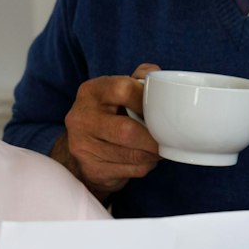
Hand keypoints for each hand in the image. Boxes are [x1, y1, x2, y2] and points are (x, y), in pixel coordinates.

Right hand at [50, 64, 161, 197]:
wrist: (83, 149)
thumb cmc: (109, 115)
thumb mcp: (117, 92)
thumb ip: (139, 79)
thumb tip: (157, 78)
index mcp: (91, 91)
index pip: (123, 89)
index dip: (147, 101)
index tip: (159, 110)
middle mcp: (81, 117)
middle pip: (127, 130)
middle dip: (153, 138)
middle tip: (166, 139)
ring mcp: (82, 145)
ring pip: (131, 154)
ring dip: (152, 154)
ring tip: (158, 149)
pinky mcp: (91, 169)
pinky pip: (129, 170)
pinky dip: (144, 166)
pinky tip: (143, 160)